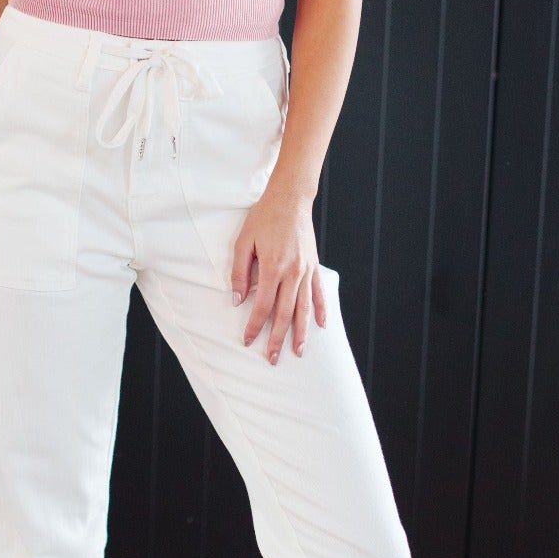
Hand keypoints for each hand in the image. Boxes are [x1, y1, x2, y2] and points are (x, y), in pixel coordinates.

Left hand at [231, 186, 328, 364]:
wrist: (290, 198)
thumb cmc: (263, 218)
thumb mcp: (243, 242)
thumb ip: (239, 272)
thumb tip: (237, 300)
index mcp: (272, 267)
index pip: (262, 306)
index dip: (255, 326)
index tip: (248, 341)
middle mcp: (292, 272)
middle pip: (285, 313)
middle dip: (278, 339)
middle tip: (272, 359)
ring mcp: (306, 270)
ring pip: (304, 308)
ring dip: (301, 332)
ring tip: (299, 352)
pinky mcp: (315, 266)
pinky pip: (319, 293)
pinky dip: (321, 310)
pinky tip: (321, 326)